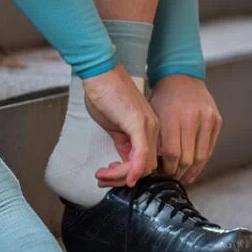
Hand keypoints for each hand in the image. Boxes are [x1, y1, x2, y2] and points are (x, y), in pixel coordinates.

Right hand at [81, 63, 159, 187]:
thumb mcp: (114, 125)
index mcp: (148, 129)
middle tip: (102, 179)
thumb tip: (122, 161)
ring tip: (101, 174)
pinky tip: (124, 178)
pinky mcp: (138, 124)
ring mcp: (147, 126)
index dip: (127, 174)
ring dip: (120, 176)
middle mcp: (152, 129)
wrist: (100, 72)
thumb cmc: (105, 92)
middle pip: (145, 168)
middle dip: (122, 178)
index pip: (145, 162)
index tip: (109, 176)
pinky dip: (133, 170)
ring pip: (142, 165)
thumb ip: (122, 143)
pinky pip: (141, 154)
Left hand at [149, 74, 221, 184]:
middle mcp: (192, 118)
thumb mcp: (154, 117)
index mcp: (173, 117)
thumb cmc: (163, 98)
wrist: (181, 77)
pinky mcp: (217, 121)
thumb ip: (157, 140)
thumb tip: (157, 166)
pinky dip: (202, 161)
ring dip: (192, 170)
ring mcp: (207, 119)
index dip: (168, 167)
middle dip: (179, 171)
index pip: (172, 153)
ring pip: (201, 156)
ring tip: (185, 176)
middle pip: (188, 157)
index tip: (164, 173)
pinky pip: (210, 148)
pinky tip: (195, 168)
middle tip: (173, 177)